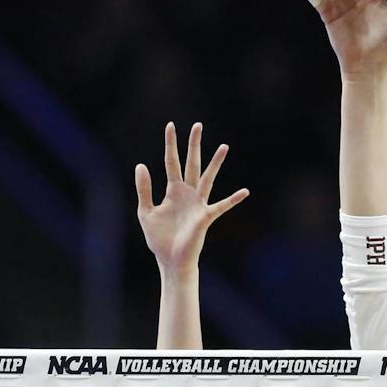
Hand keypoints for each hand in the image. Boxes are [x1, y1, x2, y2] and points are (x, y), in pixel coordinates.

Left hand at [136, 122, 247, 275]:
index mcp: (173, 191)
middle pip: (191, 163)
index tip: (171, 126)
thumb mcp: (146, 211)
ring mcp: (198, 204)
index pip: (171, 162)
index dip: (170, 144)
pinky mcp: (205, 217)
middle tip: (198, 125)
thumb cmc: (159, 238)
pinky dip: (233, 199)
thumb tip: (141, 165)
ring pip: (208, 178)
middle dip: (194, 145)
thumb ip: (144, 189)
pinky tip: (244, 192)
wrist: (171, 260)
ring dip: (215, 163)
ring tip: (224, 146)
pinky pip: (221, 206)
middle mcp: (188, 193)